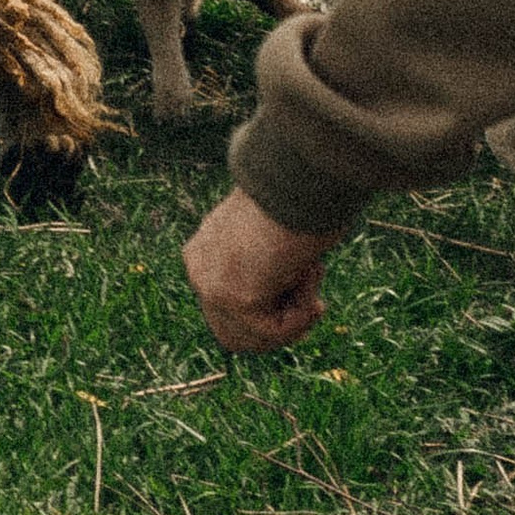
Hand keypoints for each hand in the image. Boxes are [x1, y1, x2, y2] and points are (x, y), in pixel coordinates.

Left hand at [183, 189, 342, 352]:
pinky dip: (301, 316)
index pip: (228, 308)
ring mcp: (210, 285)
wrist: (295, 174)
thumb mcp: (272, 236)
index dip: (272, 313)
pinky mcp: (232, 297)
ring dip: (292, 320)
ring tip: (311, 276)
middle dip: (280, 326)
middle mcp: (198, 268)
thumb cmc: (297, 196)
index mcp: (203, 250)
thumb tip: (284, 294)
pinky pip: (272, 332)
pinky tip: (310, 275)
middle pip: (235, 334)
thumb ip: (267, 268)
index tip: (307, 296)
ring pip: (253, 340)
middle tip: (316, 304)